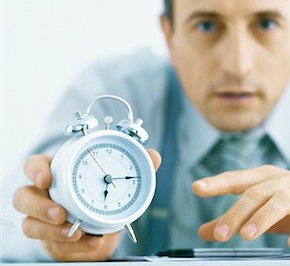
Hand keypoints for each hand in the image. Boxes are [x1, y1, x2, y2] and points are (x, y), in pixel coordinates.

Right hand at [13, 149, 161, 261]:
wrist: (107, 225)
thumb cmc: (107, 194)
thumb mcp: (123, 178)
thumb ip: (139, 166)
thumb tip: (154, 156)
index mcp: (58, 172)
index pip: (34, 165)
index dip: (35, 170)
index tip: (46, 178)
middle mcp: (45, 195)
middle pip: (23, 197)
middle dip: (38, 206)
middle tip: (60, 213)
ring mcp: (44, 219)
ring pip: (30, 225)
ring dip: (51, 230)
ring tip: (74, 232)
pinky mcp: (52, 240)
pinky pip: (52, 245)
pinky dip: (73, 245)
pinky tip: (91, 242)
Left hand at [192, 165, 289, 250]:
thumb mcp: (261, 211)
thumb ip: (234, 218)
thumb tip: (203, 231)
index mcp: (267, 177)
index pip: (239, 178)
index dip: (217, 182)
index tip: (197, 188)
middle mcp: (285, 181)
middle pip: (258, 192)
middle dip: (237, 212)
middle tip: (220, 234)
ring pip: (283, 200)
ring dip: (264, 217)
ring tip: (247, 235)